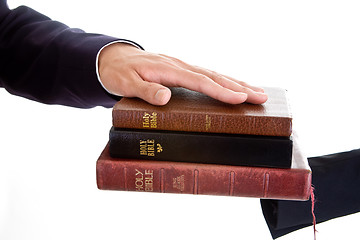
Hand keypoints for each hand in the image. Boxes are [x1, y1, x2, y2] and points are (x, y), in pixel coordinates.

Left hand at [98, 43, 267, 105]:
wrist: (113, 59)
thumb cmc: (120, 73)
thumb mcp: (126, 83)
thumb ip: (145, 90)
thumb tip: (165, 98)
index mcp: (169, 70)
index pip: (200, 81)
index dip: (221, 91)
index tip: (241, 99)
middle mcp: (180, 66)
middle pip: (214, 76)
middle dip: (240, 87)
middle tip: (263, 97)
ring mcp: (182, 67)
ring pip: (214, 74)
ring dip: (237, 83)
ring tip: (258, 92)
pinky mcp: (182, 70)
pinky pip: (207, 75)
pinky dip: (224, 81)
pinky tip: (234, 86)